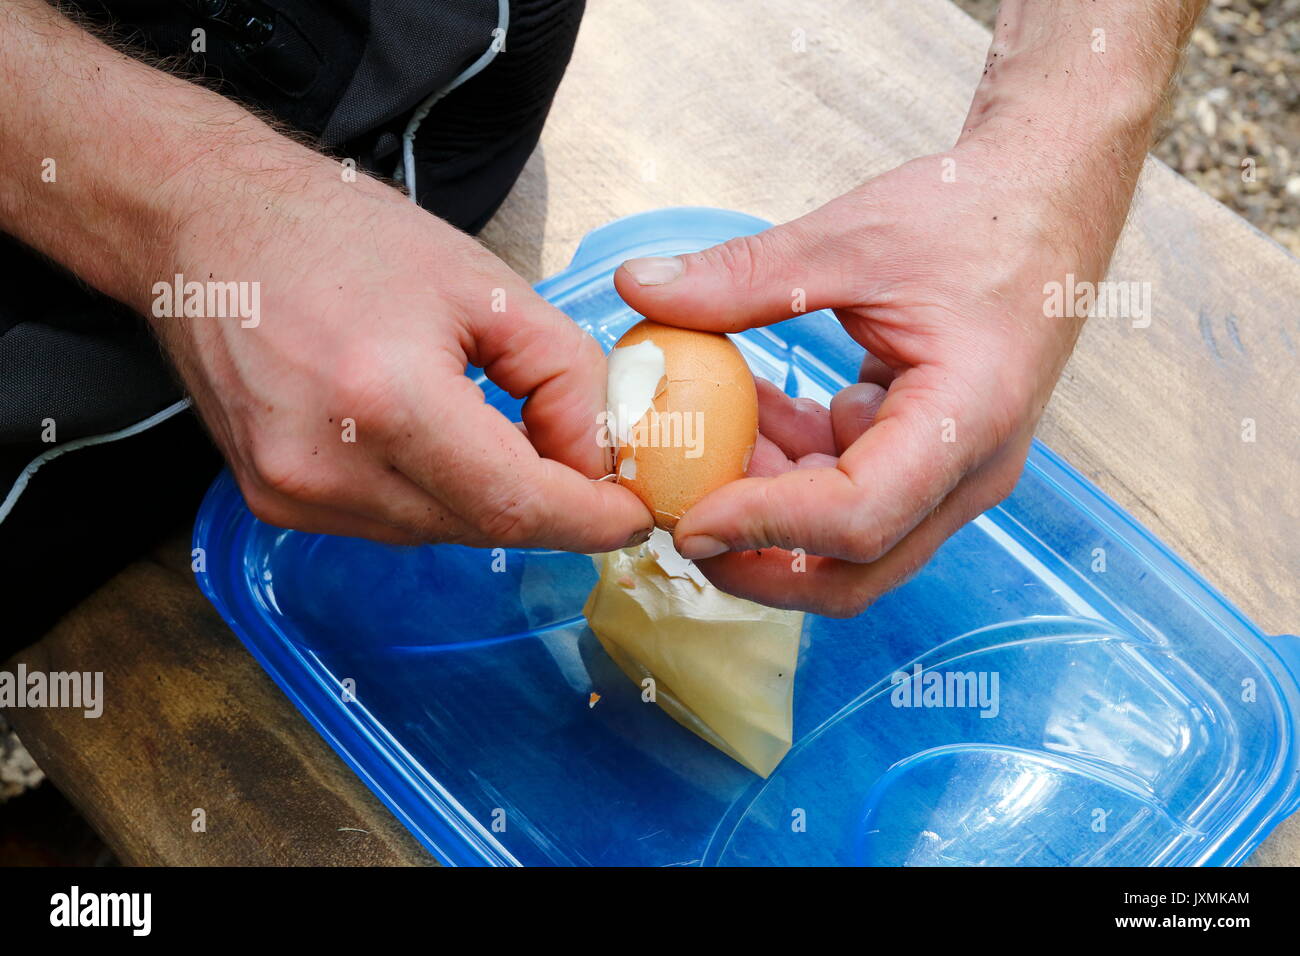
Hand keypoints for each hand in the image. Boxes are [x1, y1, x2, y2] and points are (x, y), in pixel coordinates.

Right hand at [155, 158, 652, 550]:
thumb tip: (603, 456)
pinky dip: (436, 495)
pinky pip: (391, 522)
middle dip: (548, 504)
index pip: (516, 505)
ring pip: (439, 531)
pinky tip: (438, 439)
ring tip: (502, 429)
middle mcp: (326, 466)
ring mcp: (291, 493)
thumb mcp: (483, 285)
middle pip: (482, 525)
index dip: (589, 521)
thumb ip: (567, 375)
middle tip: (584, 460)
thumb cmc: (340, 236)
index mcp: (384, 400)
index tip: (636, 516)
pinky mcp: (273, 502)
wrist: (208, 226)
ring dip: (489, 498)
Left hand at [614, 136, 1132, 614]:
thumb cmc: (975, 214)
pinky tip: (744, 413)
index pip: (858, 518)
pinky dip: (788, 465)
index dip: (765, 528)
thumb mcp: (851, 238)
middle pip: (856, 568)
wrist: (1046, 199)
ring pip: (844, 538)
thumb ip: (743, 274)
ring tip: (695, 444)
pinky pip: (847, 488)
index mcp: (967, 419)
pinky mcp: (925, 454)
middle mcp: (966, 469)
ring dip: (764, 505)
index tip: (686, 519)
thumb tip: (637, 287)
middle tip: (674, 525)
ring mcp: (949, 469)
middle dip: (758, 562)